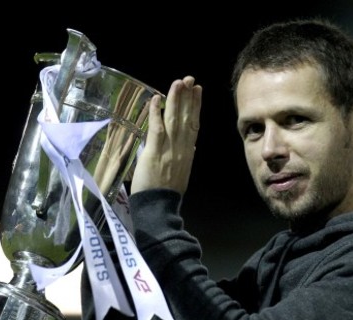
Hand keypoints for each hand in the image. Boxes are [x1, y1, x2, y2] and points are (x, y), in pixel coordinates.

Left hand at [131, 76, 201, 195]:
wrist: (159, 206)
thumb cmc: (167, 193)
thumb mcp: (183, 173)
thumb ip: (186, 157)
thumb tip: (191, 147)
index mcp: (188, 152)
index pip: (194, 124)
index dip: (196, 106)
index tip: (198, 91)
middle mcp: (181, 147)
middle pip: (186, 117)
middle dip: (188, 97)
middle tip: (190, 79)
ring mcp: (168, 148)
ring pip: (174, 119)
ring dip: (176, 99)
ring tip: (178, 82)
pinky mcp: (155, 151)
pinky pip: (156, 128)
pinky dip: (156, 112)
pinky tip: (156, 98)